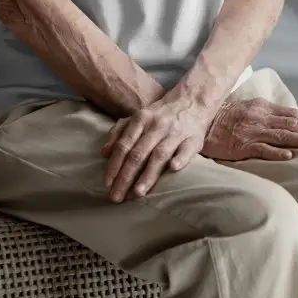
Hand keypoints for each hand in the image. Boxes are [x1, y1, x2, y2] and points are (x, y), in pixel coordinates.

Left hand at [99, 96, 213, 202]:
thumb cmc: (160, 115)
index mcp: (141, 119)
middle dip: (126, 176)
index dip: (114, 165)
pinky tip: (173, 168)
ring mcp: (175, 132)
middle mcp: (157, 126)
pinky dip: (180, 158)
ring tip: (138, 192)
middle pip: (138, 153)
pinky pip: (186, 149)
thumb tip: (103, 153)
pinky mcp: (193, 139)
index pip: (124, 145)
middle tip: (117, 197)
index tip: (107, 184)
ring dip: (148, 174)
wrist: (192, 101)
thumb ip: (119, 132)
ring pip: (159, 154)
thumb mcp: (138, 117)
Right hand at [201, 97, 297, 161]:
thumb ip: (267, 115)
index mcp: (262, 107)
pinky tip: (290, 155)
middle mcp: (260, 116)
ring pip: (282, 135)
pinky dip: (277, 151)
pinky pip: (262, 148)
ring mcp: (252, 131)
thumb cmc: (225, 119)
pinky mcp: (242, 145)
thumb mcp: (248, 110)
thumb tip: (289, 123)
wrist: (200, 124)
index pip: (293, 114)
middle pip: (293, 124)